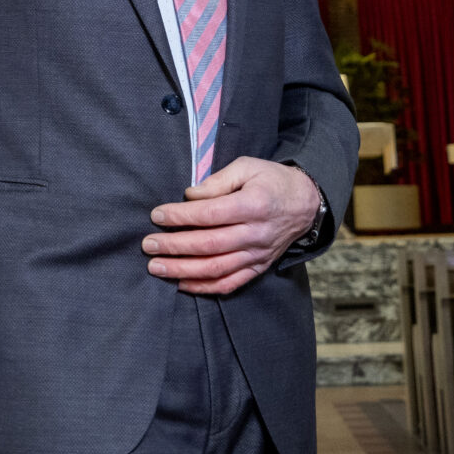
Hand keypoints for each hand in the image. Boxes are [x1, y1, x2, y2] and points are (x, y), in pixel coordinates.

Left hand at [140, 156, 322, 295]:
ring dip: (182, 270)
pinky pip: (230, 284)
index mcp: (253, 205)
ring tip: (156, 267)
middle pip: (209, 245)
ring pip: (216, 269)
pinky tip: (181, 284)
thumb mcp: (247, 166)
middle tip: (148, 245)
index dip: (180, 216)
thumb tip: (189, 196)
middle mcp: (255, 233)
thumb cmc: (272, 180)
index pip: (209, 214)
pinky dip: (204, 287)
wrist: (305, 203)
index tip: (156, 216)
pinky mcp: (258, 267)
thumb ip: (217, 181)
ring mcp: (257, 254)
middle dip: (174, 246)